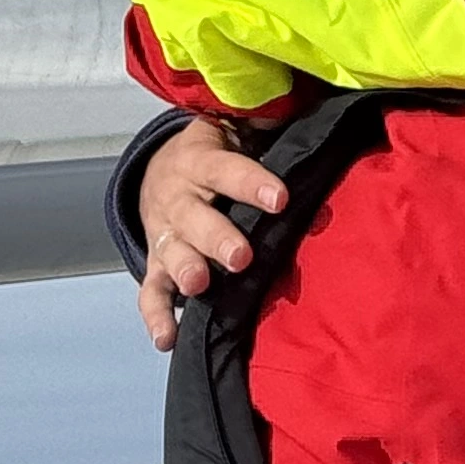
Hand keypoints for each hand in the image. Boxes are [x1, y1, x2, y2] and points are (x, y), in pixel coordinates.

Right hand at [133, 119, 282, 351]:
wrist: (162, 170)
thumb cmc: (220, 152)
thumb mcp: (236, 128)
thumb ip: (268, 126)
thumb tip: (314, 125)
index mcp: (199, 159)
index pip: (226, 169)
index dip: (251, 183)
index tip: (280, 198)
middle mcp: (178, 197)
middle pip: (195, 217)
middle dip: (217, 238)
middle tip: (241, 257)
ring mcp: (164, 233)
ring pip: (172, 252)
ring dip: (185, 270)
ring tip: (199, 286)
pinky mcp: (157, 263)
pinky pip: (151, 292)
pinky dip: (157, 316)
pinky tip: (166, 338)